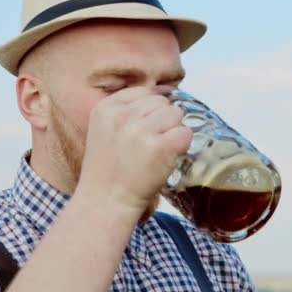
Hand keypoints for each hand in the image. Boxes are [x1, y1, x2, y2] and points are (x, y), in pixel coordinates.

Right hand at [76, 86, 191, 221]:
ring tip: (156, 151)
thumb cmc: (110, 168)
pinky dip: (182, 145)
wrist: (107, 201)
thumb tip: (165, 93)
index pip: (144, 91)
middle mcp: (122, 116)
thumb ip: (128, 109)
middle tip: (149, 145)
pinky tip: (167, 157)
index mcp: (106, 107)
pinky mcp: (160, 147)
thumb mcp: (106, 128)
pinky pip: (186, 132)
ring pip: (176, 114)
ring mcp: (141, 131)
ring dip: (173, 131)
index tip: (144, 129)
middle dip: (162, 120)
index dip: (150, 109)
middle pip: (162, 102)